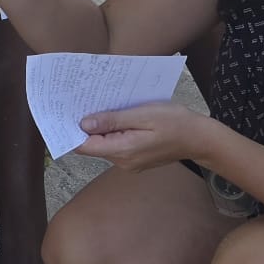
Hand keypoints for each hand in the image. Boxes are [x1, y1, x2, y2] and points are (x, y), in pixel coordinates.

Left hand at [74, 100, 217, 172]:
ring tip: (100, 105)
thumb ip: (113, 120)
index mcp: (123, 151)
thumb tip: (84, 124)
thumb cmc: (175, 123)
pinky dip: (113, 131)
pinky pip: (117, 144)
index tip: (63, 113)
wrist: (200, 139)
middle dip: (86, 125)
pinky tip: (117, 116)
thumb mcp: (143, 115)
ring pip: (105, 144)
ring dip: (101, 127)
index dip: (71, 131)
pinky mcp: (136, 158)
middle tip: (81, 101)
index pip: (85, 146)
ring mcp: (130, 162)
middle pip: (93, 145)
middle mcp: (123, 161)